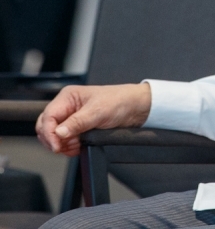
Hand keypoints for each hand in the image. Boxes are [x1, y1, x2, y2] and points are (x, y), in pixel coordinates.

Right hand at [36, 83, 151, 155]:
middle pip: (46, 128)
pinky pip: (65, 142)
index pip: (47, 117)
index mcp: (68, 97)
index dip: (49, 133)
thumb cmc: (120, 101)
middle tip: (66, 147)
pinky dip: (69, 147)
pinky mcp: (78, 129)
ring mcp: (72, 119)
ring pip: (55, 137)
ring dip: (63, 145)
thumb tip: (59, 132)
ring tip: (77, 145)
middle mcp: (67, 107)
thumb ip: (77, 122)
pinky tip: (79, 146)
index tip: (57, 145)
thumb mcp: (98, 111)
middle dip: (54, 140)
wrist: (137, 108)